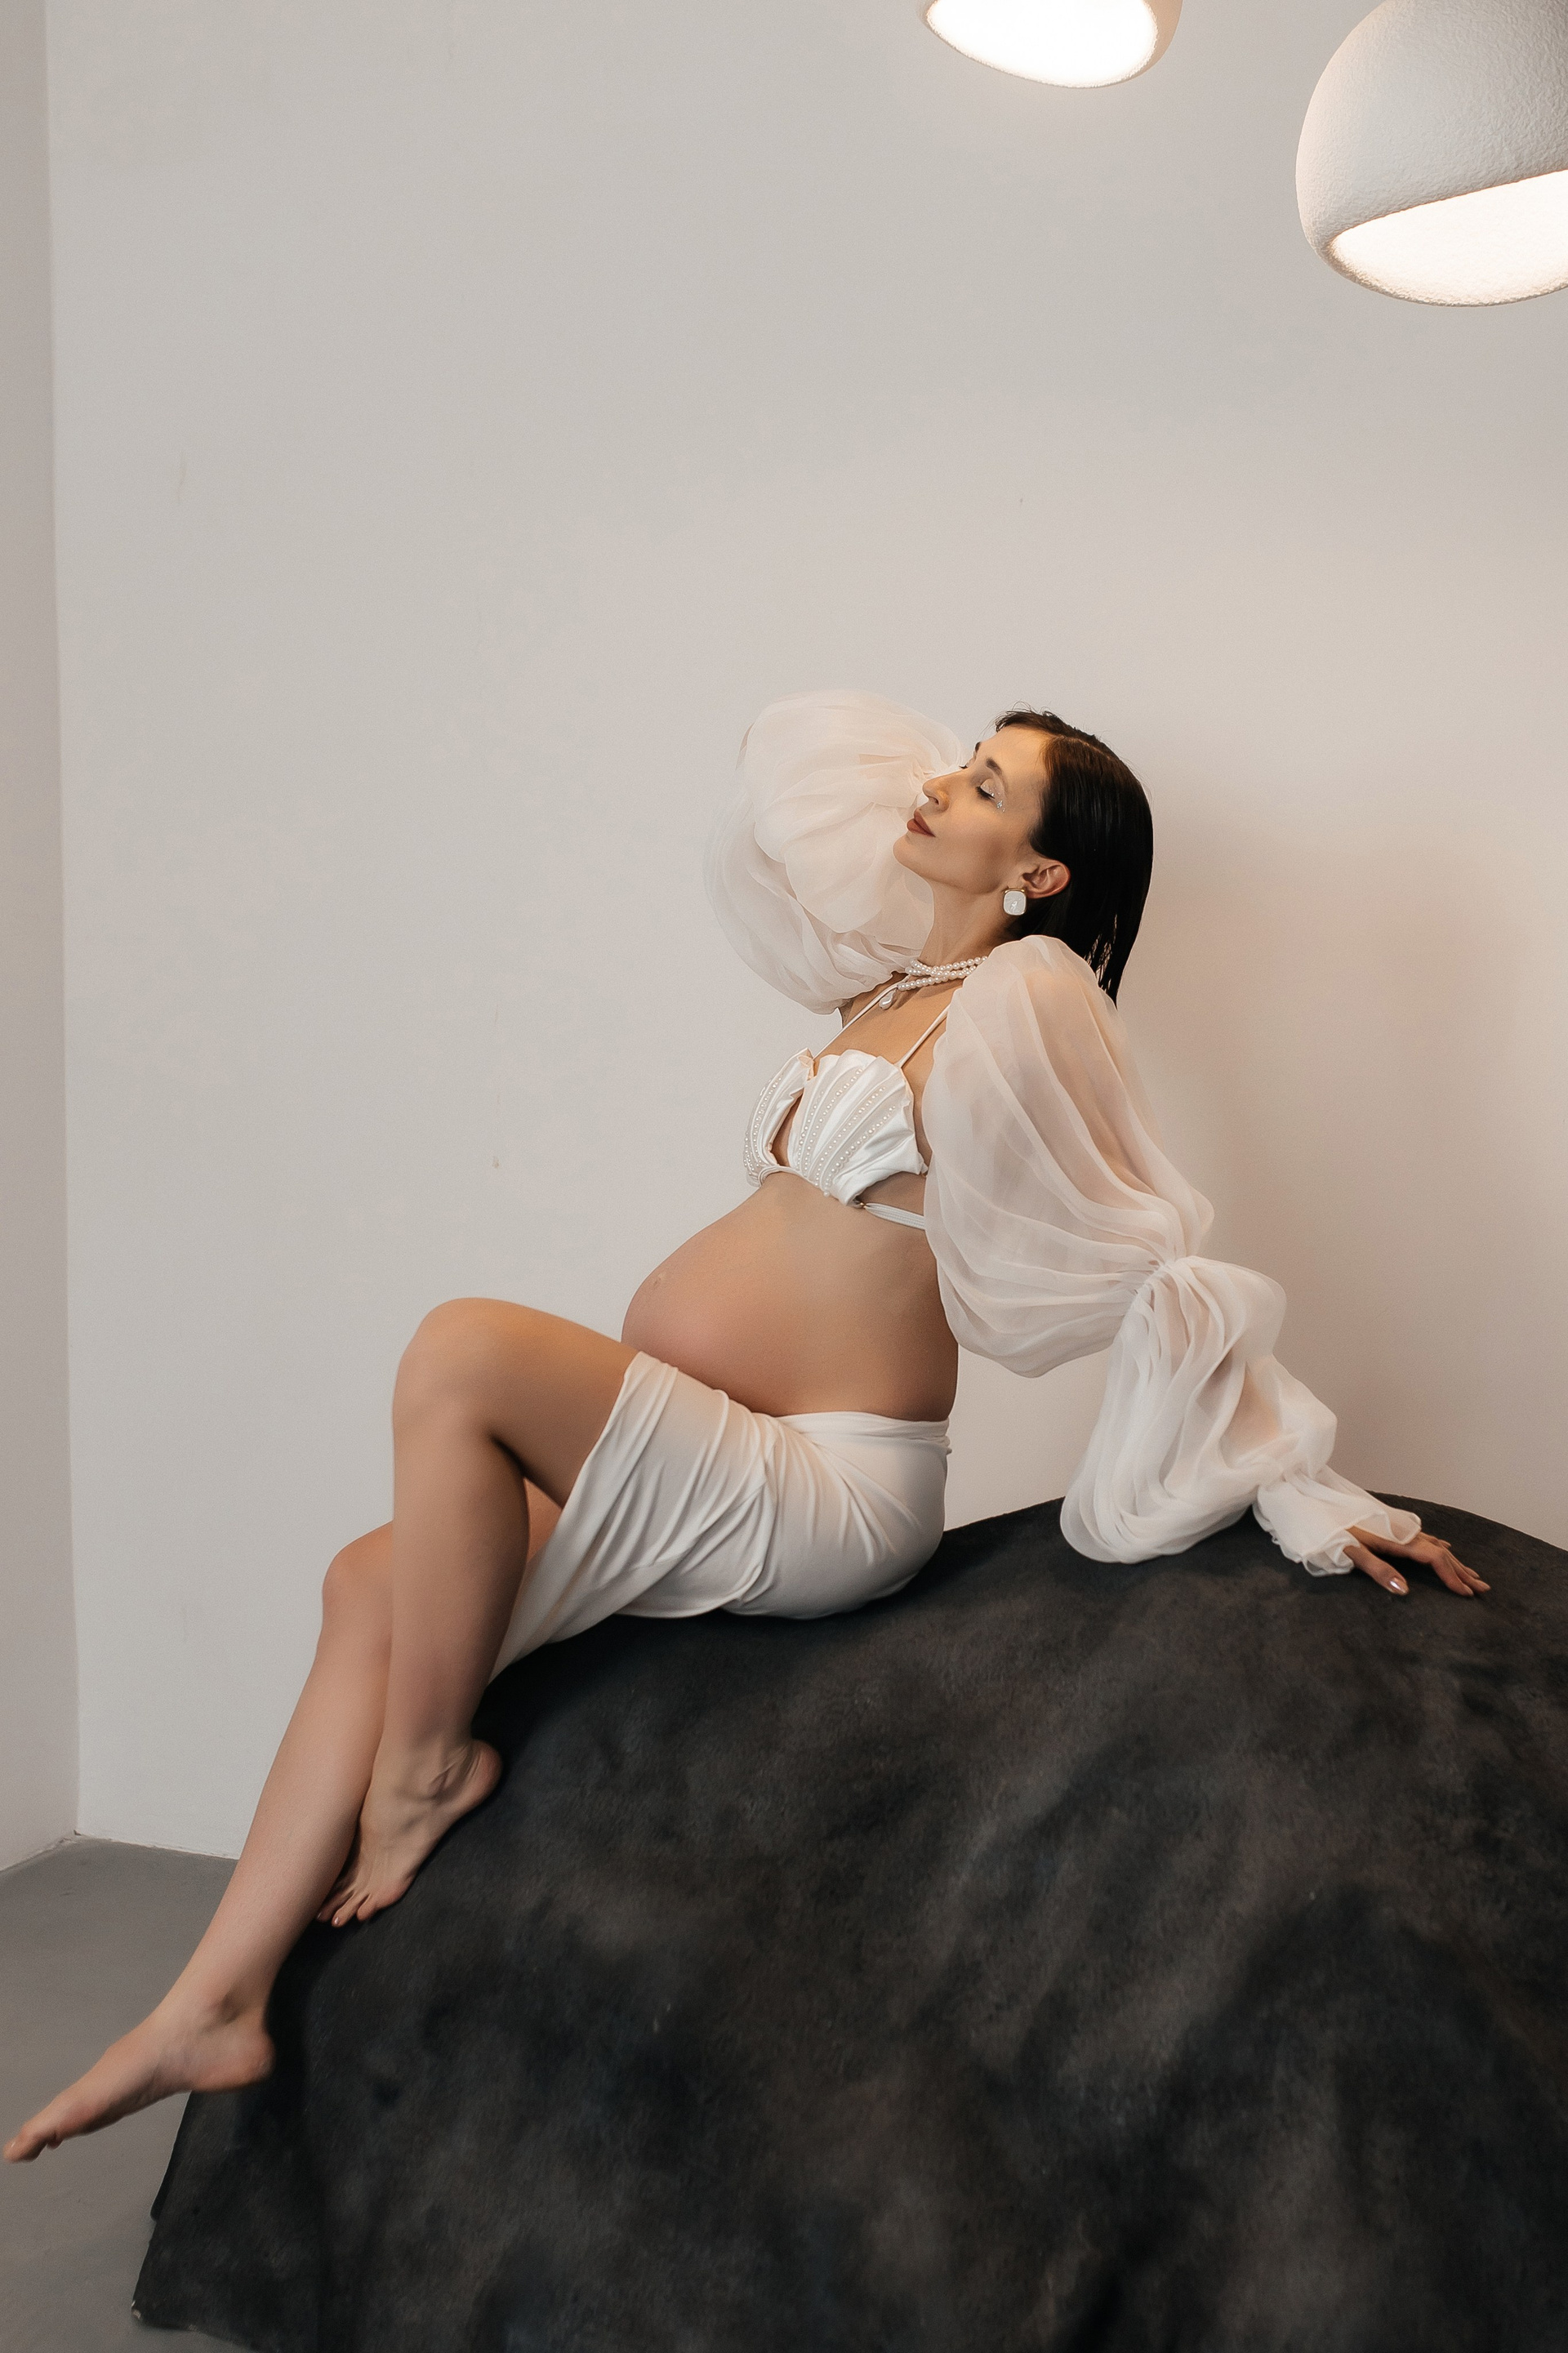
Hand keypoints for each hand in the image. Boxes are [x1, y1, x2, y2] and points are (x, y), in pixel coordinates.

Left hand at [1345, 1526, 1488, 1597]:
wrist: (1316, 1503)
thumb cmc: (1331, 1529)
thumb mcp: (1352, 1552)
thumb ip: (1378, 1570)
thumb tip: (1405, 1591)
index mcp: (1397, 1539)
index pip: (1434, 1559)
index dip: (1452, 1577)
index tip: (1466, 1595)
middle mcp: (1403, 1532)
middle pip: (1441, 1553)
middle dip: (1462, 1572)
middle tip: (1483, 1588)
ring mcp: (1398, 1528)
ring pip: (1435, 1546)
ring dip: (1454, 1561)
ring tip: (1472, 1573)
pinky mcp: (1391, 1527)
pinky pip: (1424, 1538)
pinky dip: (1439, 1547)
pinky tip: (1445, 1548)